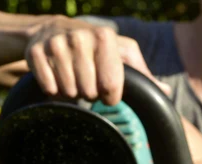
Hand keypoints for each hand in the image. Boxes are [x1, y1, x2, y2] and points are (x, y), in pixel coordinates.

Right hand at [25, 16, 170, 104]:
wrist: (52, 29)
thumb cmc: (93, 45)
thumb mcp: (119, 53)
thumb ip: (141, 73)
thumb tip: (165, 94)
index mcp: (104, 37)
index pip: (110, 85)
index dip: (109, 96)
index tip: (106, 92)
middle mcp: (80, 37)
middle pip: (88, 92)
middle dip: (88, 93)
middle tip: (86, 82)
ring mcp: (56, 45)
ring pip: (67, 91)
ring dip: (70, 92)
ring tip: (72, 79)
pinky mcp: (36, 53)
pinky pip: (48, 88)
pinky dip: (52, 90)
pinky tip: (56, 78)